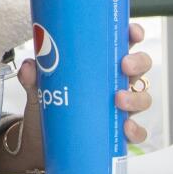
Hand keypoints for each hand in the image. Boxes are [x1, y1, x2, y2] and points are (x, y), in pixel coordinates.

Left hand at [14, 21, 152, 168]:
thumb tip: (30, 65)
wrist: (42, 141)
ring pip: (142, 98)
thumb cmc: (49, 107)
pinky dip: (136, 130)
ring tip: (119, 99)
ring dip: (136, 98)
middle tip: (124, 65)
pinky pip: (137, 132)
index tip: (132, 32)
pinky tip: (126, 128)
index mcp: (99, 68)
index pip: (122, 47)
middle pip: (139, 69)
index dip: (132, 36)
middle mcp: (114, 85)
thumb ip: (32, 77)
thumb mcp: (38, 90)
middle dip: (138, 63)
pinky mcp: (118, 133)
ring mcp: (119, 109)